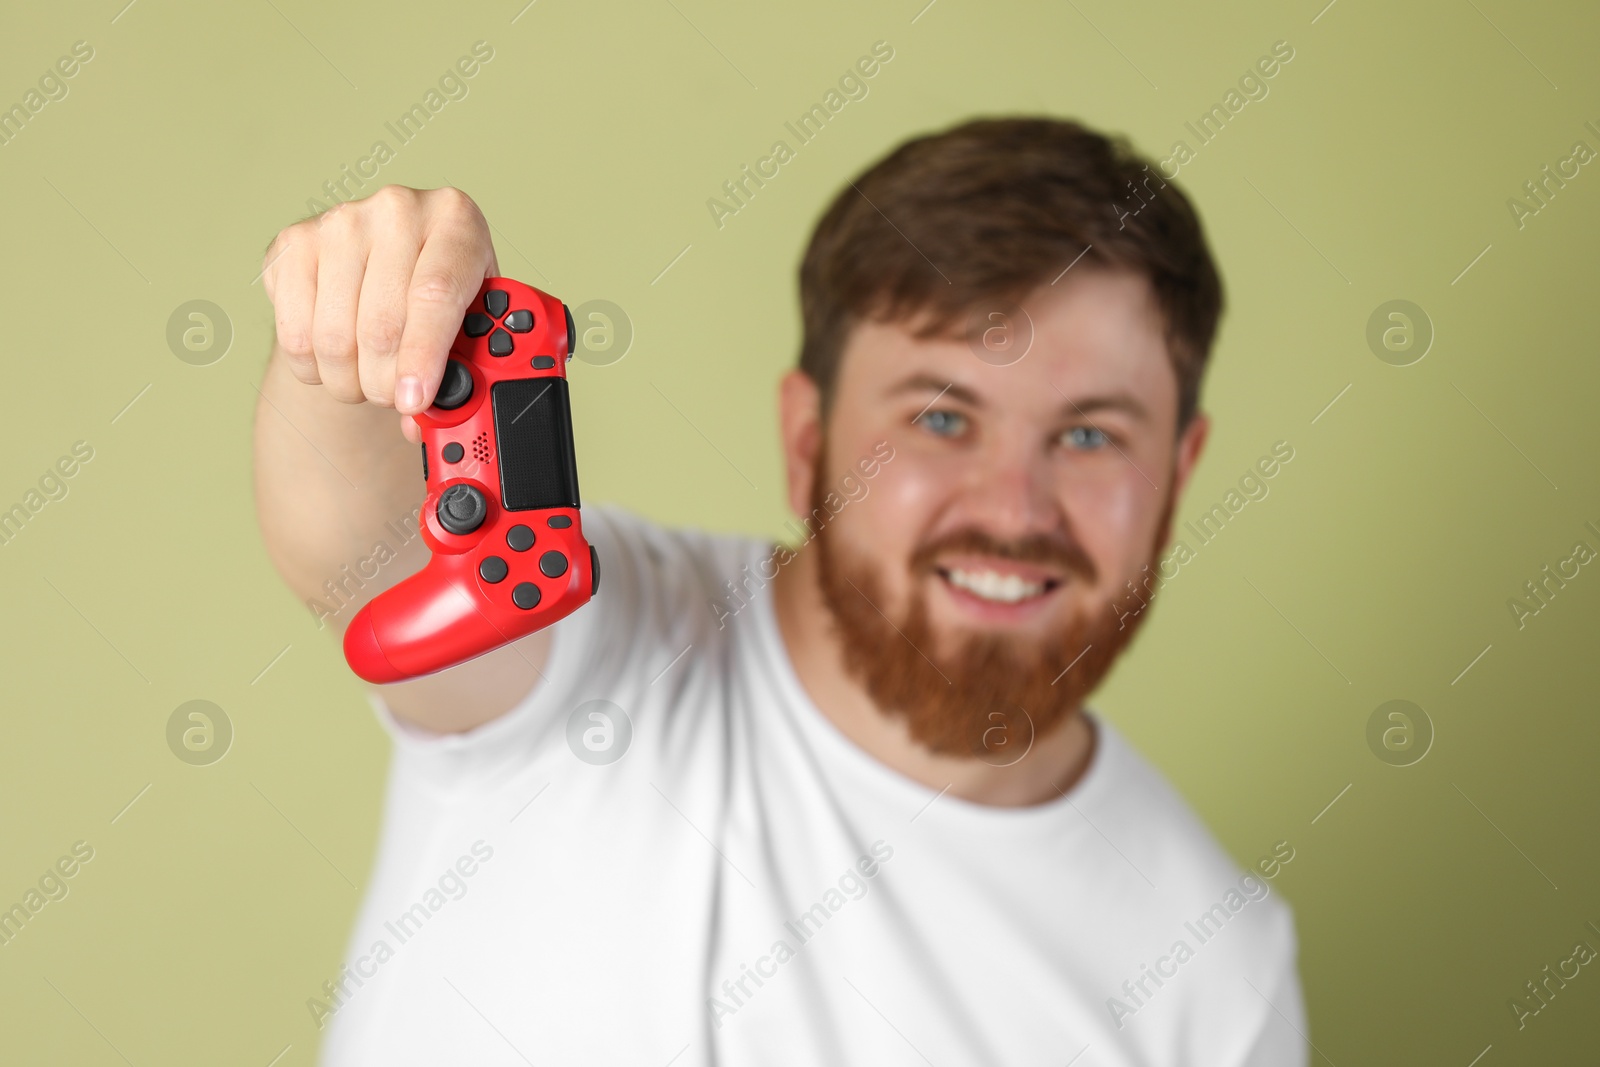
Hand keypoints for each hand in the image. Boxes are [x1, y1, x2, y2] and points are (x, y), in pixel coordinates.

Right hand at [261, 185, 498, 442]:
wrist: (386, 260)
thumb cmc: (439, 292)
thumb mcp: (469, 318)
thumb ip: (463, 366)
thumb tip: (425, 421)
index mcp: (456, 220)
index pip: (435, 294)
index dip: (423, 357)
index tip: (413, 401)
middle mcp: (398, 209)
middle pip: (383, 325)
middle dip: (387, 384)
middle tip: (396, 399)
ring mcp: (341, 221)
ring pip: (336, 338)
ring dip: (351, 382)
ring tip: (368, 380)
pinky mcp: (294, 243)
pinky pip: (296, 334)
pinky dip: (314, 369)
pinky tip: (335, 362)